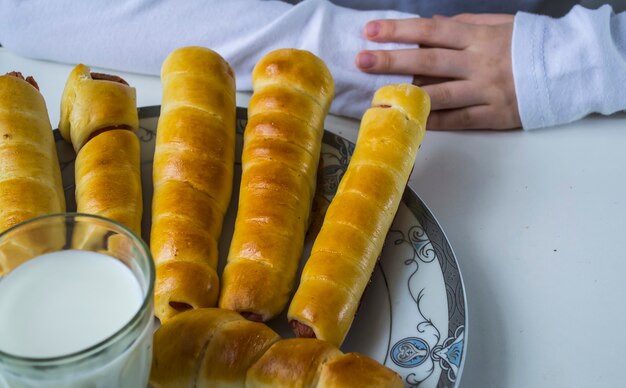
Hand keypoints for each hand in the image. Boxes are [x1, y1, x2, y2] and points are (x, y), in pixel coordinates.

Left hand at [356, 14, 520, 129]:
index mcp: (478, 36)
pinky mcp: (494, 115)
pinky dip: (434, 121)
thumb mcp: (500, 24)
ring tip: (378, 96)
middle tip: (361, 60)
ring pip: (440, 94)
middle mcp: (478, 63)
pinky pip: (458, 120)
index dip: (400, 30)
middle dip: (392, 60)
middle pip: (428, 61)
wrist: (571, 69)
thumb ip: (465, 24)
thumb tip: (429, 25)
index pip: (431, 31)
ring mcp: (486, 91)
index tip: (371, 30)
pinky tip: (410, 121)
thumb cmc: (530, 44)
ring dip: (406, 95)